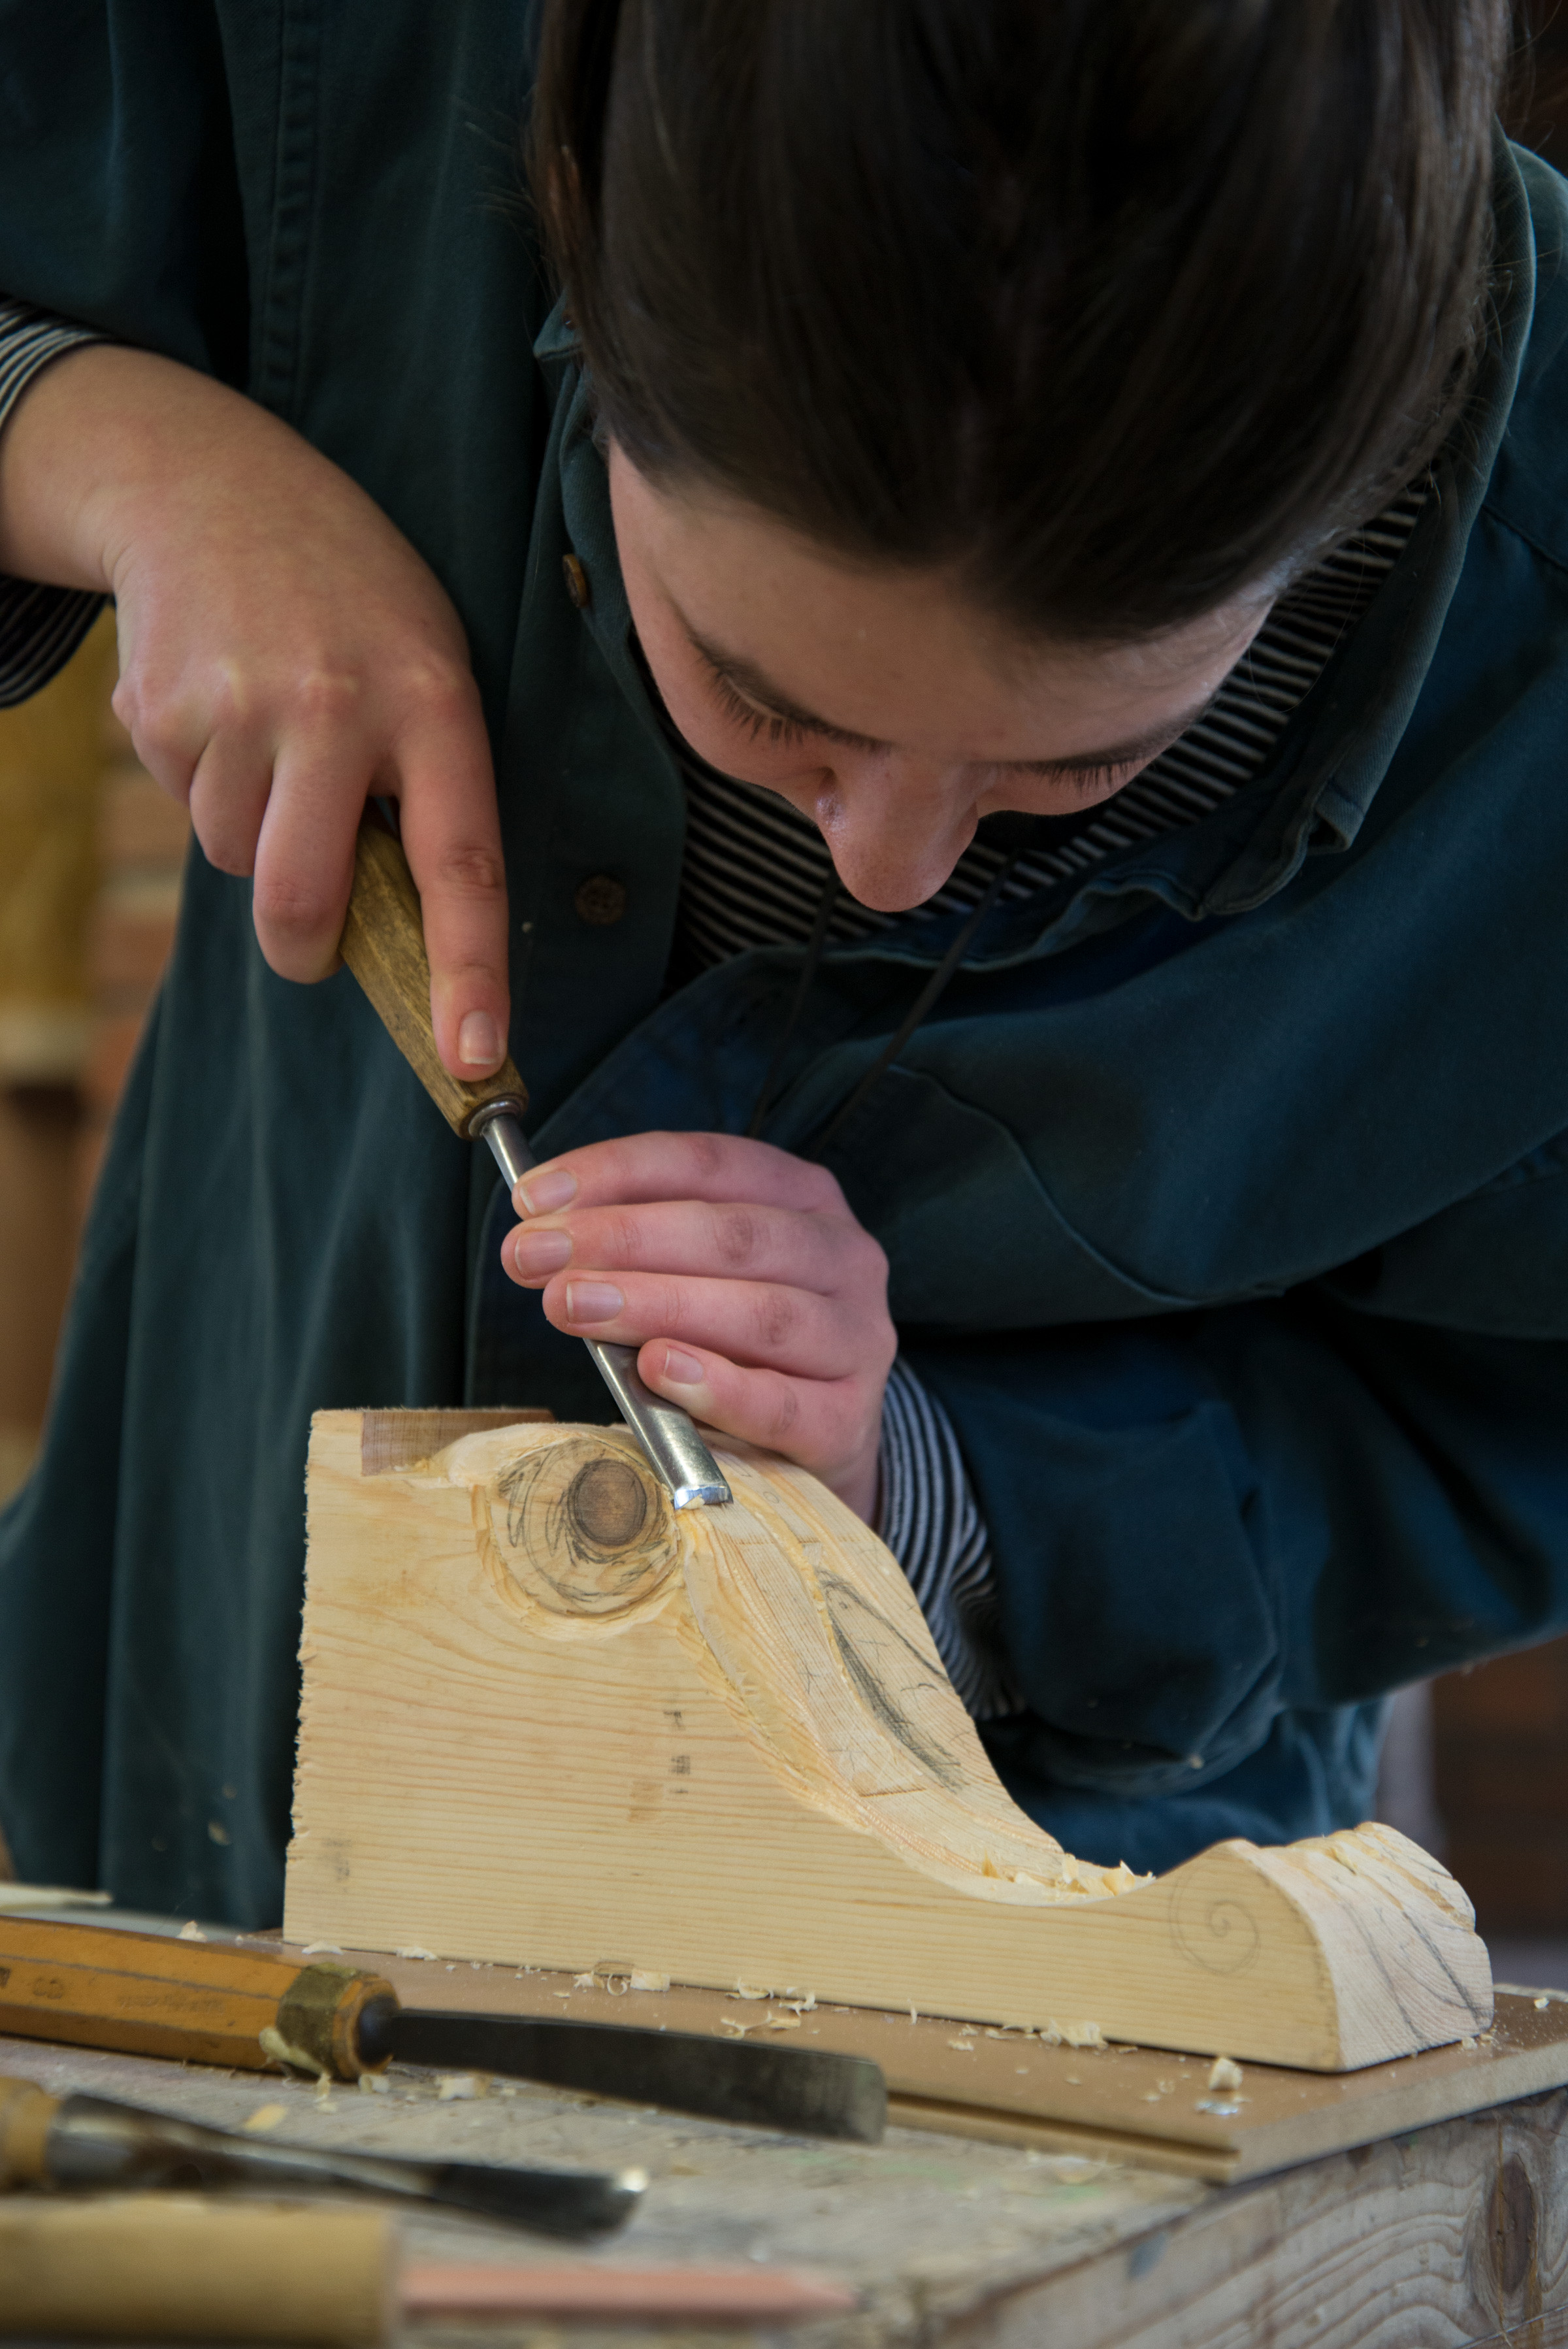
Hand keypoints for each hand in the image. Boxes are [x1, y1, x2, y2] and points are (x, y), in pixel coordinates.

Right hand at [0, 344, 507, 1077]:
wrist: (215, 484)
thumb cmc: (352, 604)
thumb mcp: (427, 666)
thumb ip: (427, 789)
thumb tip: (401, 936)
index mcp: (431, 704)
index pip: (462, 865)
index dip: (470, 974)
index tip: (474, 1061)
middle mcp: (335, 709)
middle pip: (303, 901)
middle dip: (306, 948)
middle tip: (316, 941)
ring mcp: (237, 708)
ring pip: (235, 859)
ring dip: (254, 834)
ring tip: (274, 739)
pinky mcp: (158, 709)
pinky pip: (184, 807)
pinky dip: (204, 784)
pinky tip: (223, 708)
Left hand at [502, 1132, 895, 1522]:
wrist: (819, 1438)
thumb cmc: (739, 1343)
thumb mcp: (699, 1274)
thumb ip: (642, 1252)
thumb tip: (544, 1237)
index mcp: (805, 1197)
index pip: (709, 1163)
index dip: (618, 1172)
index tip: (533, 1198)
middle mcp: (844, 1256)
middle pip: (733, 1235)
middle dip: (621, 1239)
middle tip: (534, 1255)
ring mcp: (857, 1339)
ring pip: (761, 1314)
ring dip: (655, 1304)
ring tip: (572, 1306)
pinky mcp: (848, 1420)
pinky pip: (781, 1404)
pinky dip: (716, 1386)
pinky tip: (657, 1369)